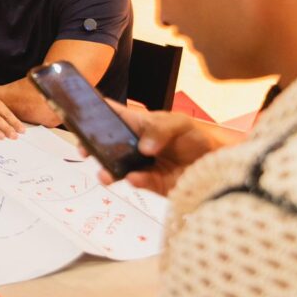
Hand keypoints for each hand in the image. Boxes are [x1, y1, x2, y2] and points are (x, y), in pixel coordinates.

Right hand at [90, 101, 224, 194]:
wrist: (218, 166)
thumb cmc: (195, 137)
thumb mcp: (180, 124)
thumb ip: (161, 129)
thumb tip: (143, 147)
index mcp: (138, 124)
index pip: (112, 114)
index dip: (94, 112)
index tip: (78, 114)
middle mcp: (134, 144)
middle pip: (107, 144)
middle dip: (91, 146)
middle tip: (84, 149)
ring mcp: (140, 165)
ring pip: (116, 167)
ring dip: (107, 170)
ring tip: (104, 175)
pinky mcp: (150, 184)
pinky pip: (138, 182)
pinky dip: (135, 180)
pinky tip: (134, 178)